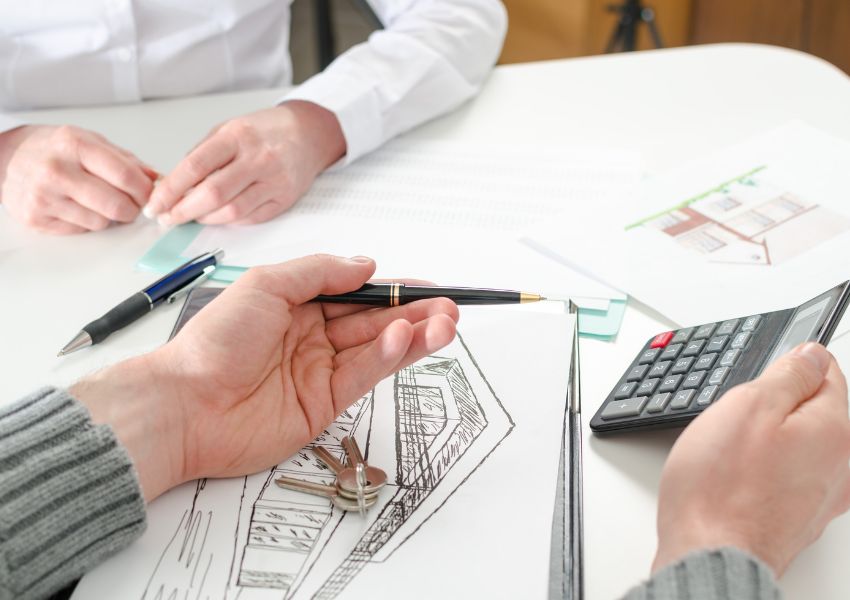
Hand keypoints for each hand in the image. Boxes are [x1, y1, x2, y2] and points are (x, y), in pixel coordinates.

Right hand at [0, 125, 155, 233]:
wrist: (4, 158)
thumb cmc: (51, 148)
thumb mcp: (89, 140)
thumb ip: (125, 160)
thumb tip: (155, 179)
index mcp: (74, 145)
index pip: (125, 175)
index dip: (145, 190)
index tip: (150, 194)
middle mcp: (57, 171)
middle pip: (117, 206)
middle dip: (133, 209)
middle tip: (130, 204)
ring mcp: (45, 197)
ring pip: (101, 223)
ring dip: (108, 217)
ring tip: (97, 201)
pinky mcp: (37, 219)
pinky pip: (81, 231)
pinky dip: (87, 222)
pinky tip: (77, 207)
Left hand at [72, 255, 457, 500]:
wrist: (186, 405)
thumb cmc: (214, 340)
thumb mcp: (265, 285)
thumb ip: (319, 272)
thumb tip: (366, 264)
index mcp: (297, 304)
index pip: (357, 293)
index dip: (394, 290)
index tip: (429, 285)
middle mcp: (313, 336)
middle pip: (374, 321)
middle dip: (414, 313)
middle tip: (450, 307)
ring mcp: (320, 371)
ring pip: (376, 349)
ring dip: (412, 336)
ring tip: (445, 324)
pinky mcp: (324, 404)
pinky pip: (363, 375)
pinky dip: (387, 358)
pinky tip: (404, 340)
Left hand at [146, 101, 344, 225]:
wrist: (309, 134)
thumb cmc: (265, 131)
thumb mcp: (228, 128)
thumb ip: (201, 155)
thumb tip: (173, 185)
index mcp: (237, 136)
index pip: (195, 167)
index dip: (170, 190)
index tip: (154, 205)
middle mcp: (257, 159)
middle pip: (212, 194)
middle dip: (183, 211)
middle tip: (166, 218)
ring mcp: (274, 181)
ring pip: (231, 211)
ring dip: (205, 219)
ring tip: (191, 216)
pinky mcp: (284, 199)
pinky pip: (250, 219)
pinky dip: (228, 220)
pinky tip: (218, 215)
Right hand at [653, 343, 849, 575]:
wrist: (710, 555)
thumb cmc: (721, 489)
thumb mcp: (747, 406)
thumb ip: (787, 375)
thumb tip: (811, 354)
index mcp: (835, 430)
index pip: (826, 372)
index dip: (789, 364)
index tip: (762, 375)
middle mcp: (840, 465)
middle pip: (811, 411)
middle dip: (774, 407)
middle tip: (735, 419)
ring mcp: (822, 496)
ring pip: (796, 445)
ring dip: (767, 441)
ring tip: (730, 454)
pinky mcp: (800, 517)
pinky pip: (785, 476)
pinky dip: (762, 472)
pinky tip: (735, 480)